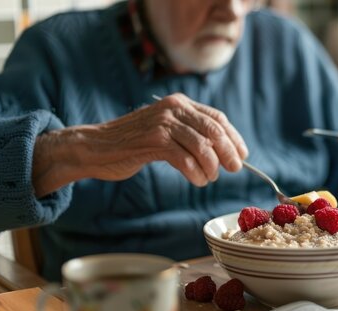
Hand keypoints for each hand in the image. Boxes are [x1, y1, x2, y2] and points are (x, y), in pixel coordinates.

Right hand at [33, 93, 247, 196]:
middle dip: (228, 152)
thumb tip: (222, 152)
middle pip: (213, 130)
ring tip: (209, 178)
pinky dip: (195, 173)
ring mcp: (162, 124)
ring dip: (211, 166)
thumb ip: (188, 134)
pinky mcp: (152, 141)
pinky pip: (184, 158)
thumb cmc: (132, 143)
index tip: (242, 154)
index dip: (233, 137)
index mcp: (179, 104)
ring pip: (201, 145)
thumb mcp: (164, 131)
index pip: (217, 117)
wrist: (95, 147)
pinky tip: (197, 180)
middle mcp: (173, 109)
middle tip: (233, 169)